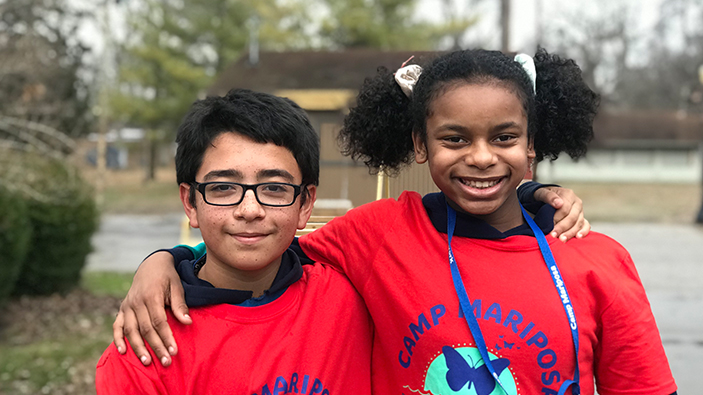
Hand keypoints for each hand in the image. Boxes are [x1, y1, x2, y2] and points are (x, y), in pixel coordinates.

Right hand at [112, 251, 189, 366]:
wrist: (151, 265)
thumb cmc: (167, 277)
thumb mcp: (177, 287)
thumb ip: (180, 305)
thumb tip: (187, 322)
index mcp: (151, 295)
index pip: (159, 321)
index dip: (166, 337)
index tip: (174, 351)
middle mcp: (136, 302)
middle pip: (145, 329)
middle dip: (156, 347)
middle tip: (166, 362)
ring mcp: (127, 306)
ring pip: (131, 331)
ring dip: (138, 348)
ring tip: (147, 362)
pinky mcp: (122, 309)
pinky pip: (117, 326)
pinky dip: (118, 339)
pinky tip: (123, 352)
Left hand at [534, 186, 589, 241]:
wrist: (547, 198)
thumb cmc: (544, 196)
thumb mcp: (542, 193)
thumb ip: (549, 196)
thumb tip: (559, 204)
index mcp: (568, 194)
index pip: (565, 208)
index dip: (557, 218)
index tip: (549, 225)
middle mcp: (577, 203)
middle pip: (572, 217)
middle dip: (562, 227)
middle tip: (553, 235)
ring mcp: (580, 211)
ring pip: (578, 223)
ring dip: (570, 232)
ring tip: (562, 239)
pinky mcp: (581, 219)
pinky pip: (586, 226)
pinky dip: (583, 232)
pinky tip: (578, 237)